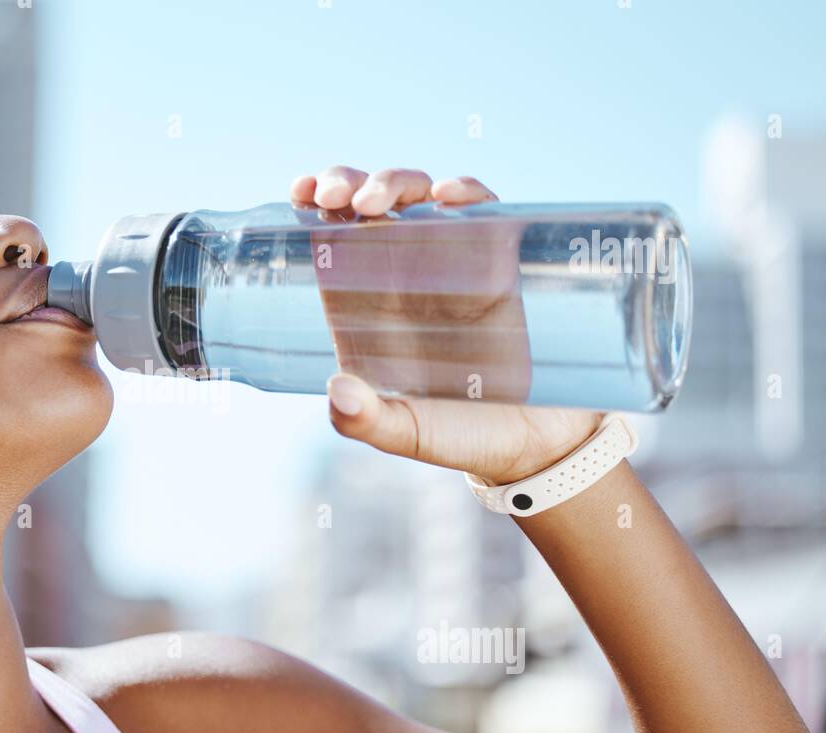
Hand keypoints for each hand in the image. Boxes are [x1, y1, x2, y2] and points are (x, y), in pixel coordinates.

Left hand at [290, 166, 601, 484]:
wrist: (539, 443)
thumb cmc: (463, 438)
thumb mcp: (410, 435)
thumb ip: (371, 422)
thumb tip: (339, 393)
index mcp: (364, 309)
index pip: (329, 243)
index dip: (312, 208)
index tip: (301, 191)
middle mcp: (401, 277)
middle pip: (366, 207)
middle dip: (347, 183)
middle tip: (340, 195)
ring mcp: (450, 262)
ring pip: (417, 198)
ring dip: (396, 182)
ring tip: (379, 200)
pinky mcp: (498, 261)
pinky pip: (481, 211)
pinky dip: (466, 192)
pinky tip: (450, 196)